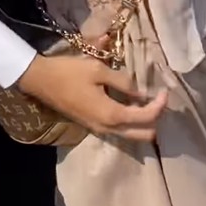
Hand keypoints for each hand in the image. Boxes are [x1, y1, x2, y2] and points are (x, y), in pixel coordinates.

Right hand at [17, 54, 167, 141]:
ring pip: (131, 134)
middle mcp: (108, 128)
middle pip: (142, 135)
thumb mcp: (97, 70)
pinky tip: (130, 106)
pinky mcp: (91, 125)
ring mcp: (98, 129)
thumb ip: (123, 81)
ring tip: (148, 103)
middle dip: (155, 119)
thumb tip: (140, 91)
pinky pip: (119, 130)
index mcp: (112, 114)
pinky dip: (130, 122)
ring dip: (143, 123)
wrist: (40, 80)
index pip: (146, 116)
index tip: (165, 90)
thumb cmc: (68, 73)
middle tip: (159, 101)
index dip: (159, 104)